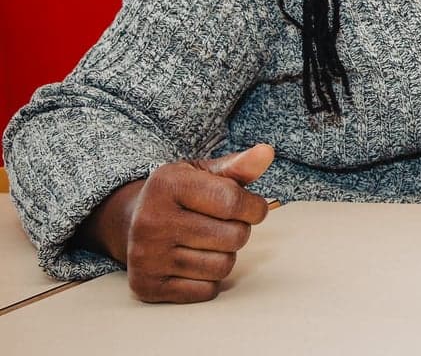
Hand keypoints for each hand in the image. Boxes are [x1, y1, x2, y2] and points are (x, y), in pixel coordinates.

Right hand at [78, 144, 274, 302]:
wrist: (132, 221)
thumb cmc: (180, 194)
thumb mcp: (205, 173)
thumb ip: (239, 165)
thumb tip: (267, 152)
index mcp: (167, 184)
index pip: (233, 202)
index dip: (255, 207)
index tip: (251, 207)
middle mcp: (151, 220)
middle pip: (234, 237)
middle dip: (239, 230)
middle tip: (222, 224)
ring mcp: (145, 256)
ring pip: (223, 267)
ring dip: (225, 255)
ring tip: (207, 241)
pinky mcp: (147, 286)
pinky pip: (207, 291)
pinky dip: (210, 279)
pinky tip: (193, 261)